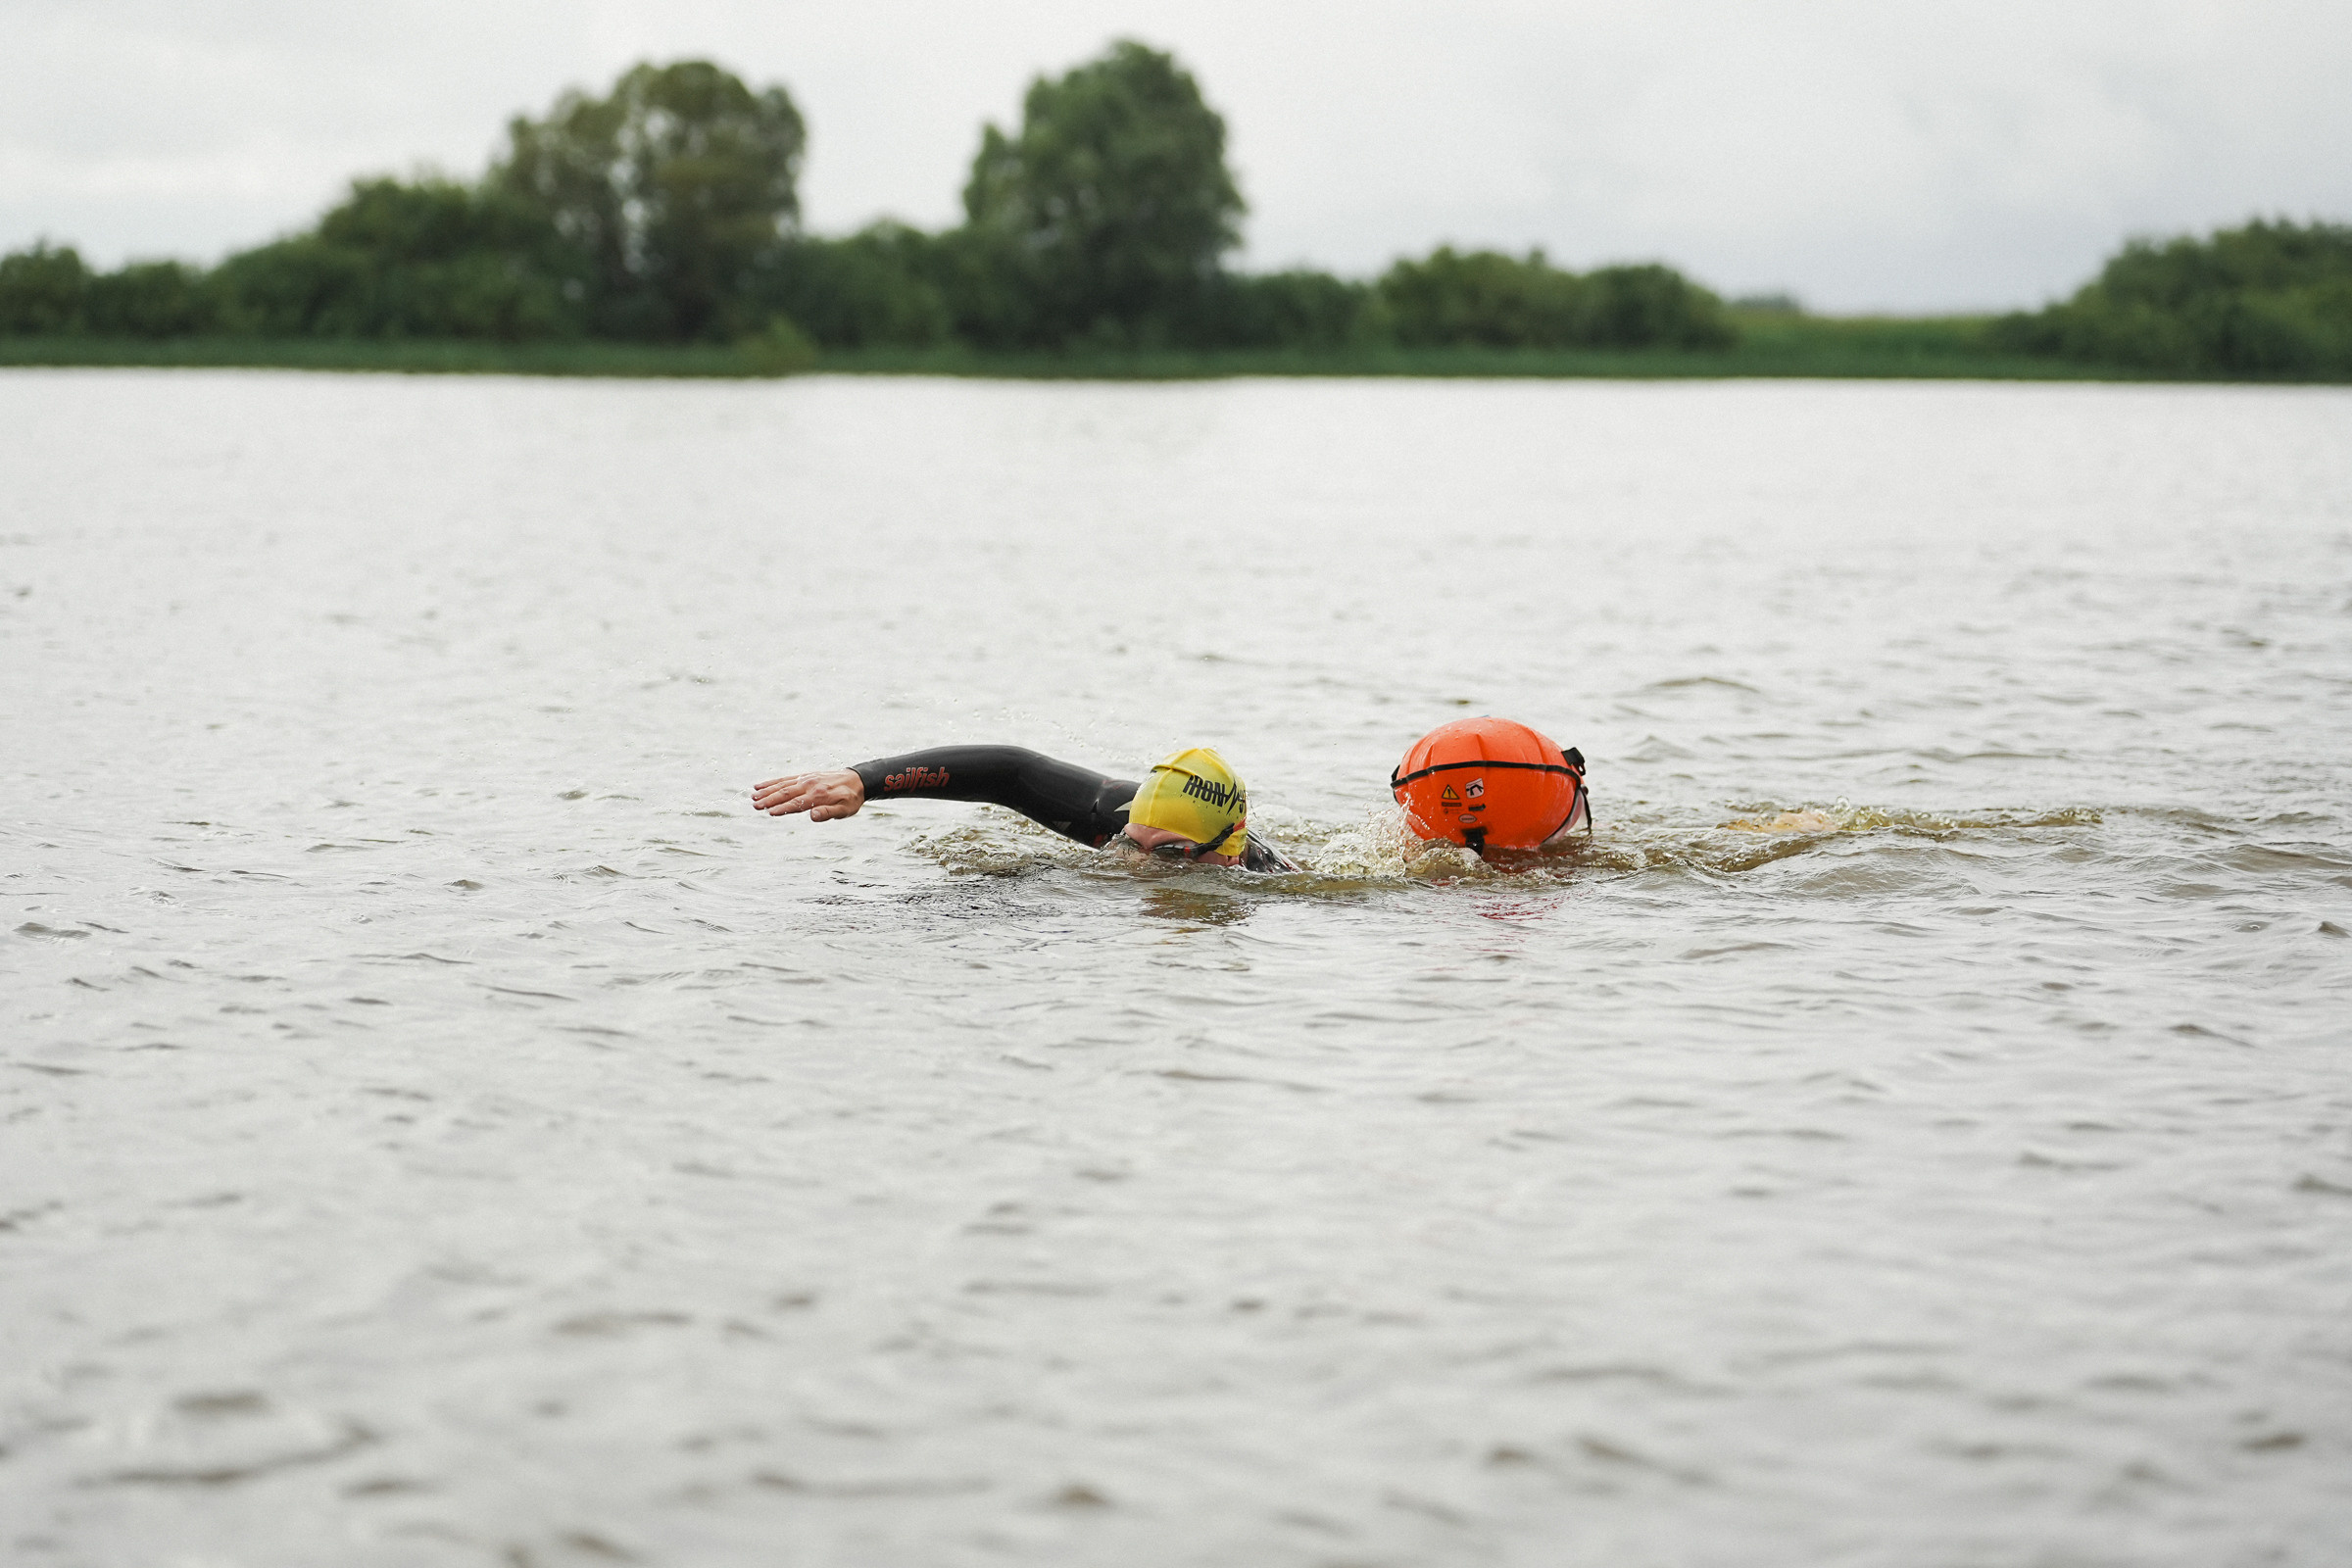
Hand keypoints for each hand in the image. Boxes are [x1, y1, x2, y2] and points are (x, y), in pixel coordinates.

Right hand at [751, 768, 865, 821]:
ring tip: (753, 797)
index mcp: (818, 795)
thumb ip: (828, 813)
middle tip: (754, 806)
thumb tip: (813, 815)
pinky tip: (759, 786)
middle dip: (769, 800)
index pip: (797, 803)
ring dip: (767, 791)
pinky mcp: (803, 776)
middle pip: (785, 793)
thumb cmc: (850, 799)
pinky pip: (785, 779)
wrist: (856, 781)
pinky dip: (772, 782)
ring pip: (782, 785)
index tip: (769, 812)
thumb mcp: (844, 810)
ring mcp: (805, 779)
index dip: (783, 808)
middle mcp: (809, 785)